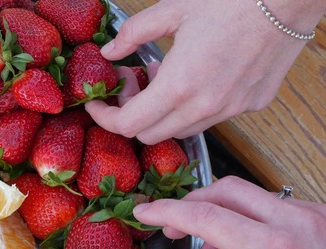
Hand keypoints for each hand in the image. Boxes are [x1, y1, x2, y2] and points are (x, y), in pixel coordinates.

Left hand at [85, 0, 323, 143]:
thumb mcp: (172, 9)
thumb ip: (133, 34)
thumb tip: (110, 51)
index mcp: (180, 85)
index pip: (129, 125)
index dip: (105, 118)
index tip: (98, 105)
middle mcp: (205, 106)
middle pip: (150, 135)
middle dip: (132, 114)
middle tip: (133, 82)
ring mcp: (231, 109)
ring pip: (181, 130)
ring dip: (163, 112)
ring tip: (165, 76)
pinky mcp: (252, 104)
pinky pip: (212, 118)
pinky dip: (194, 107)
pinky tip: (197, 77)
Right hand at [132, 176, 325, 248]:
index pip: (205, 215)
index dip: (166, 212)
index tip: (143, 213)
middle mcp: (297, 221)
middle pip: (226, 189)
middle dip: (191, 202)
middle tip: (170, 225)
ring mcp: (316, 215)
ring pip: (252, 193)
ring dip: (220, 210)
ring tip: (207, 246)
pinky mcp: (325, 217)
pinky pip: (275, 203)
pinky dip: (248, 216)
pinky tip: (244, 246)